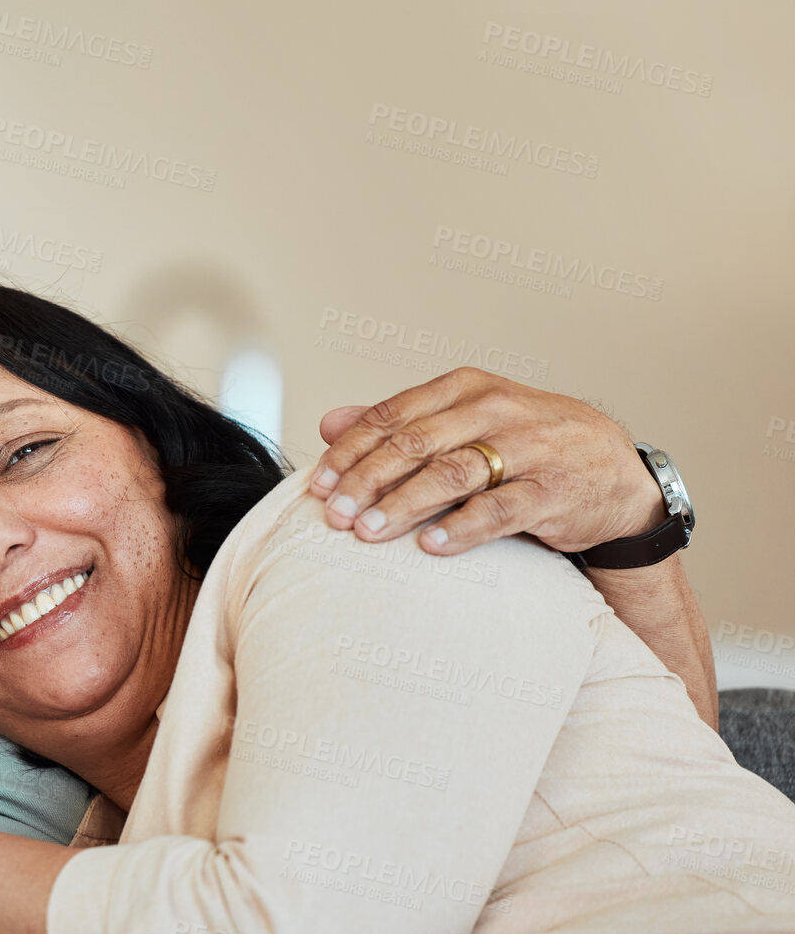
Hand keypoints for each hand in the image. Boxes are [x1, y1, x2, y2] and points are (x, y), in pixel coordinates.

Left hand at [310, 368, 664, 554]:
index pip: (393, 415)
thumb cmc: (527, 445)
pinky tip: (431, 545)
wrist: (614, 471)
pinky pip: (499, 509)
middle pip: (415, 444)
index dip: (351, 451)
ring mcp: (527, 448)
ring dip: (403, 505)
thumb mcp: (464, 420)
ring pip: (452, 473)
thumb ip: (398, 422)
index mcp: (466, 388)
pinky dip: (462, 527)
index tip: (319, 483)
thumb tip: (329, 423)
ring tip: (367, 531)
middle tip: (333, 513)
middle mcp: (495, 410)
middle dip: (367, 480)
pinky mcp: (551, 490)